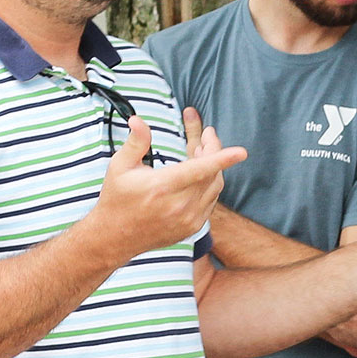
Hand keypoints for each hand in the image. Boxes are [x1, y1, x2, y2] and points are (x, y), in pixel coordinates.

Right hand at [89, 114, 245, 257]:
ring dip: (214, 167)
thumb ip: (136, 142)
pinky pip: (211, 201)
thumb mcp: (120, 167)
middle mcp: (179, 206)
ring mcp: (188, 219)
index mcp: (162, 187)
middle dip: (213, 150)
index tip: (242, 152)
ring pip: (215, 187)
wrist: (115, 237)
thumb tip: (138, 120)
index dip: (221, 159)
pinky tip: (199, 174)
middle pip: (211, 173)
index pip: (199, 170)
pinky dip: (210, 184)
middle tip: (207, 134)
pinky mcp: (192, 227)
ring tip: (200, 151)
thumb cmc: (116, 199)